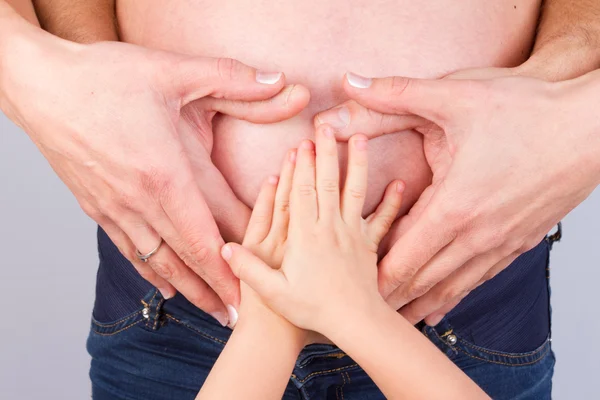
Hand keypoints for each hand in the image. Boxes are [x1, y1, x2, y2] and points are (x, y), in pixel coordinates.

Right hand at [2, 31, 308, 325]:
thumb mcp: (175, 71)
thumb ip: (236, 81)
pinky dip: (153, 272)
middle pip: (190, 256)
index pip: (213, 229)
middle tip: (243, 315)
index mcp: (167, 171)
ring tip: (214, 311)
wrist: (39, 86)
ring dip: (190, 289)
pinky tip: (166, 286)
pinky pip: (131, 251)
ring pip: (161, 261)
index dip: (240, 260)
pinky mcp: (97, 208)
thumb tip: (287, 83)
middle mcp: (141, 200)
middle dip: (219, 288)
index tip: (260, 283)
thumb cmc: (104, 77)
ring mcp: (116, 208)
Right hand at [221, 124, 403, 334]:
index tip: (300, 142)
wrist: (353, 323)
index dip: (300, 166)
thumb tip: (223, 248)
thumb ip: (248, 269)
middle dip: (326, 152)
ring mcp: (352, 234)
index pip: (301, 192)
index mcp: (305, 236)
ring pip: (354, 191)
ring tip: (359, 137)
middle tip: (326, 126)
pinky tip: (399, 183)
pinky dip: (391, 201)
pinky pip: (381, 219)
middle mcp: (330, 228)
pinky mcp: (368, 244)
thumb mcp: (273, 293)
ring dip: (356, 163)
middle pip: (326, 183)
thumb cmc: (311, 309)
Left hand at [317, 70, 599, 325]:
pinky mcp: (519, 241)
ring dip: (420, 304)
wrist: (591, 127)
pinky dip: (454, 294)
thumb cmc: (527, 111)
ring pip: (451, 286)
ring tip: (396, 322)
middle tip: (362, 315)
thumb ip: (396, 94)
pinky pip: (479, 278)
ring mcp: (501, 243)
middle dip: (390, 299)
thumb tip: (349, 83)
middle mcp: (477, 235)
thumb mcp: (455, 96)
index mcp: (454, 206)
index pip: (402, 257)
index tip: (350, 289)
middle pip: (423, 280)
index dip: (373, 278)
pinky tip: (442, 304)